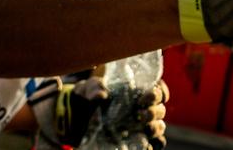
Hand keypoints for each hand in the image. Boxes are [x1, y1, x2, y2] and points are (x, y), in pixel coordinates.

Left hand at [31, 73, 168, 148]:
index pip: (159, 89)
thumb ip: (93, 88)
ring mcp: (140, 127)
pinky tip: (147, 145)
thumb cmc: (84, 100)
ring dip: (156, 128)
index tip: (145, 98)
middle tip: (140, 114)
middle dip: (154, 112)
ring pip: (160, 127)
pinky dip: (155, 145)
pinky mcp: (136, 142)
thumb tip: (101, 95)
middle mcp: (142, 109)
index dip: (158, 92)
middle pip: (160, 109)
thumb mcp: (86, 90)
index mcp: (137, 92)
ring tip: (145, 129)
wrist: (72, 122)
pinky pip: (155, 144)